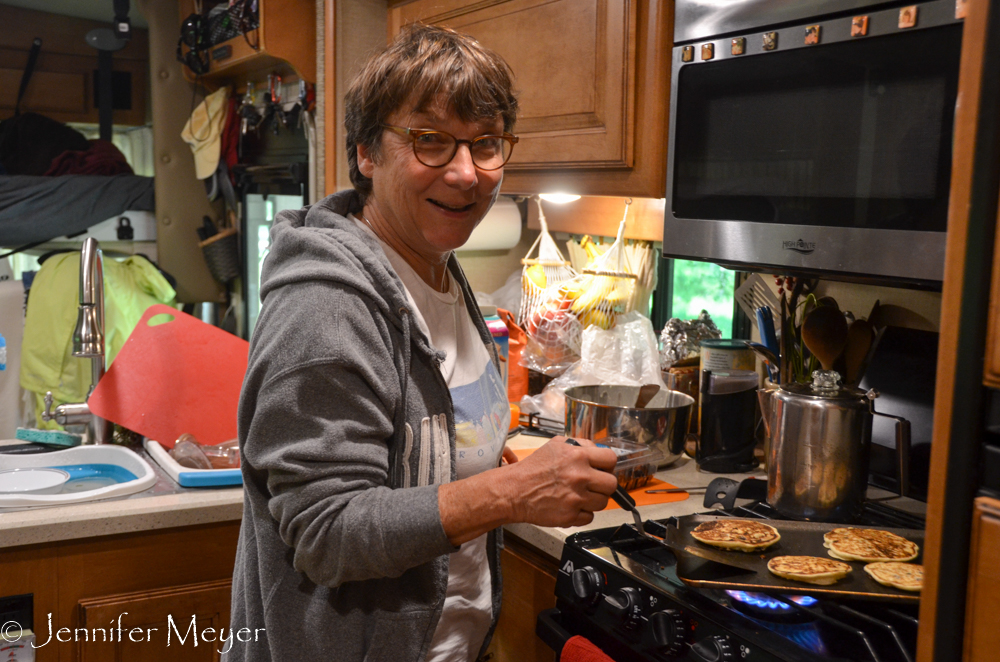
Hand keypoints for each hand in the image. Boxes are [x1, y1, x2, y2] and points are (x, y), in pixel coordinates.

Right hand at [503, 435, 617, 527]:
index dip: (607, 465)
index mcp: (578, 456)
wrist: (514, 491)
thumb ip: (580, 445)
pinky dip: (582, 513)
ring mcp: (576, 498)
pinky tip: (570, 505)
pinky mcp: (570, 515)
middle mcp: (579, 476)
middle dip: (603, 484)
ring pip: (603, 502)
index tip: (603, 469)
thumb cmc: (533, 469)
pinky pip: (589, 517)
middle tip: (593, 484)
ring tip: (579, 495)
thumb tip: (598, 451)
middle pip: (612, 484)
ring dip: (593, 500)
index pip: (611, 459)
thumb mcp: (556, 445)